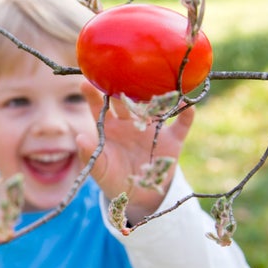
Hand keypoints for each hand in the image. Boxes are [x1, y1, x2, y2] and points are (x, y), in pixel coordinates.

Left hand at [76, 81, 194, 223]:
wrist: (139, 195)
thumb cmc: (113, 177)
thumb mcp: (99, 169)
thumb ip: (90, 154)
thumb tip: (79, 138)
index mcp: (110, 127)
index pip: (99, 107)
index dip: (92, 95)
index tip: (85, 82)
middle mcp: (130, 122)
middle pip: (127, 100)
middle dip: (124, 86)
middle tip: (121, 71)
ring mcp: (151, 129)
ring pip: (155, 107)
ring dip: (157, 95)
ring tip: (158, 79)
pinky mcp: (171, 140)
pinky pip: (181, 125)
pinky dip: (186, 114)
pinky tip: (188, 104)